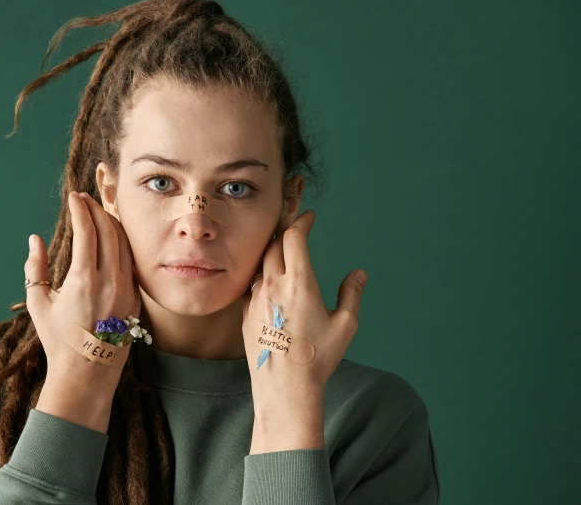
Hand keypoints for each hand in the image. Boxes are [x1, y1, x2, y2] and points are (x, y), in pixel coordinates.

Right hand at [25, 191, 140, 401]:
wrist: (88, 371)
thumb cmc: (58, 339)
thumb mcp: (38, 303)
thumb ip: (35, 268)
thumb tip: (35, 239)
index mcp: (83, 281)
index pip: (86, 232)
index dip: (80, 210)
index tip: (74, 198)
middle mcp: (109, 282)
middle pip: (109, 231)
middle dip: (97, 209)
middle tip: (85, 199)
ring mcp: (127, 290)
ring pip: (125, 244)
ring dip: (112, 223)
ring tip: (100, 211)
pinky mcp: (136, 298)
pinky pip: (132, 262)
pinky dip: (123, 244)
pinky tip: (114, 236)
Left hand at [241, 209, 366, 448]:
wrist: (284, 388)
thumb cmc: (318, 358)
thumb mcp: (345, 325)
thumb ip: (352, 295)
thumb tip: (358, 274)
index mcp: (299, 282)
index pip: (294, 237)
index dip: (301, 221)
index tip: (308, 216)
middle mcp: (273, 285)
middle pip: (274, 244)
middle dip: (284, 230)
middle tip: (294, 225)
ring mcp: (255, 298)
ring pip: (260, 264)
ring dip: (271, 253)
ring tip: (282, 250)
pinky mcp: (245, 313)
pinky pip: (252, 285)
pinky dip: (261, 276)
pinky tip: (269, 281)